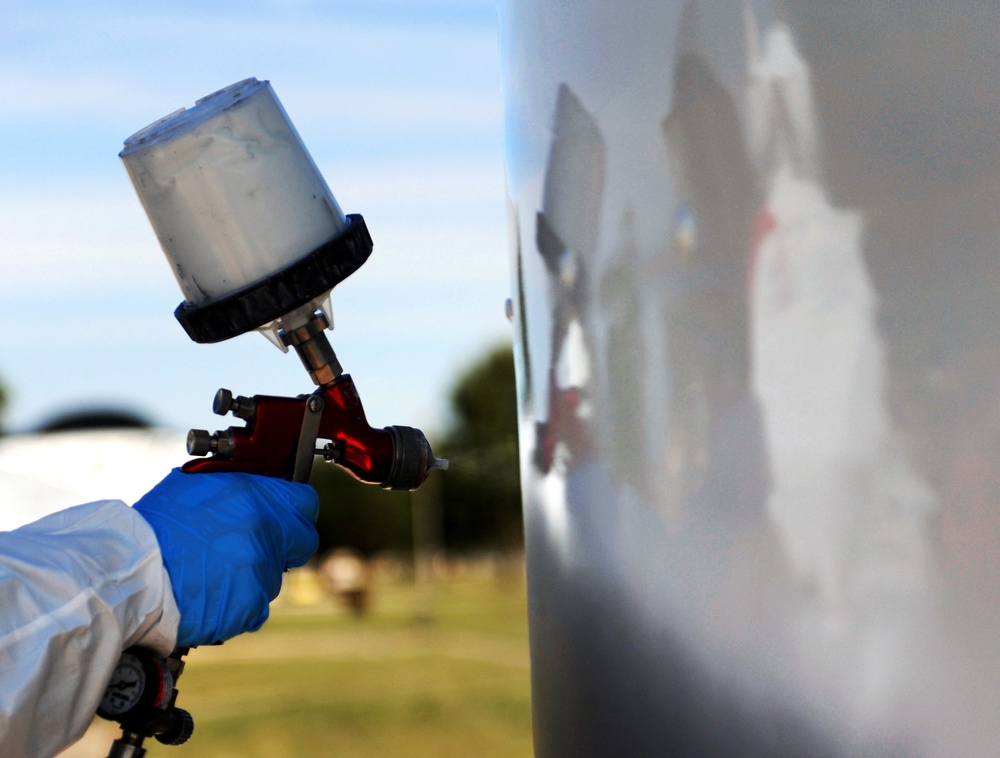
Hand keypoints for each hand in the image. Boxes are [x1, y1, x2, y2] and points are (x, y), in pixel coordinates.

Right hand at [133, 469, 318, 646]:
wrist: (132, 573)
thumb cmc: (155, 527)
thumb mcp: (196, 485)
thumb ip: (236, 488)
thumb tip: (252, 488)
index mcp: (257, 498)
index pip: (305, 502)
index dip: (295, 511)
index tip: (287, 517)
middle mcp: (267, 534)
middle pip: (302, 542)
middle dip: (285, 544)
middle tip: (254, 547)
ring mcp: (262, 572)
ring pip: (274, 575)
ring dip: (253, 575)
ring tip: (213, 572)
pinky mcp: (250, 605)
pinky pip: (254, 606)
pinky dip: (237, 603)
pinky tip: (209, 594)